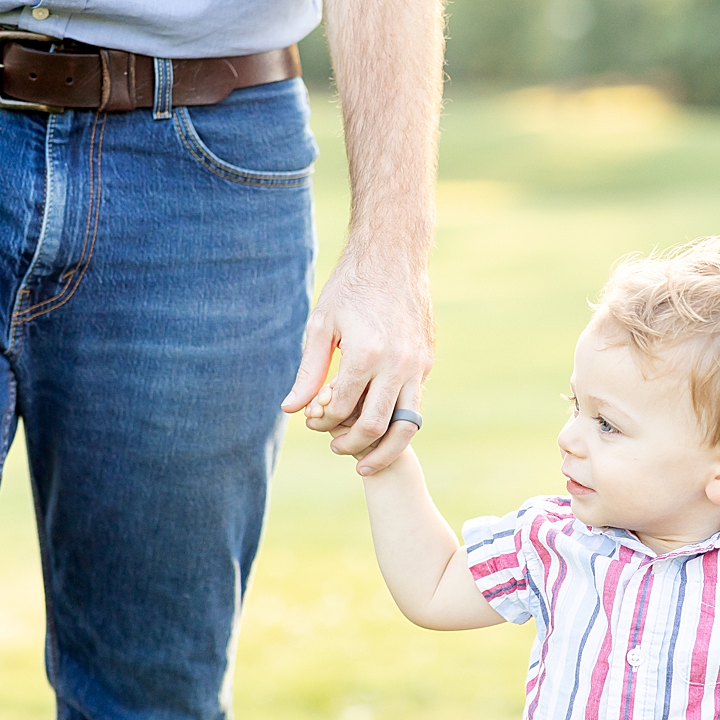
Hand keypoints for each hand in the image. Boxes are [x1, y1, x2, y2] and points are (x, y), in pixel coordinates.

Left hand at [281, 247, 433, 473]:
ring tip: (365, 461)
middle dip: (350, 444)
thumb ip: (309, 371)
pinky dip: (397, 422)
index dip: (322, 422)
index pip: (342, 409)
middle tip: (334, 448)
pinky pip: (415, 404)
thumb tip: (292, 409)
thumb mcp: (321, 326)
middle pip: (375, 426)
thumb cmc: (350, 288)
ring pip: (407, 425)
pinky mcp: (427, 363)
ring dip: (384, 449)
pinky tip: (379, 423)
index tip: (312, 419)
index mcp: (365, 355)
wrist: (394, 258)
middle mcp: (397, 364)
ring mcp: (418, 365)